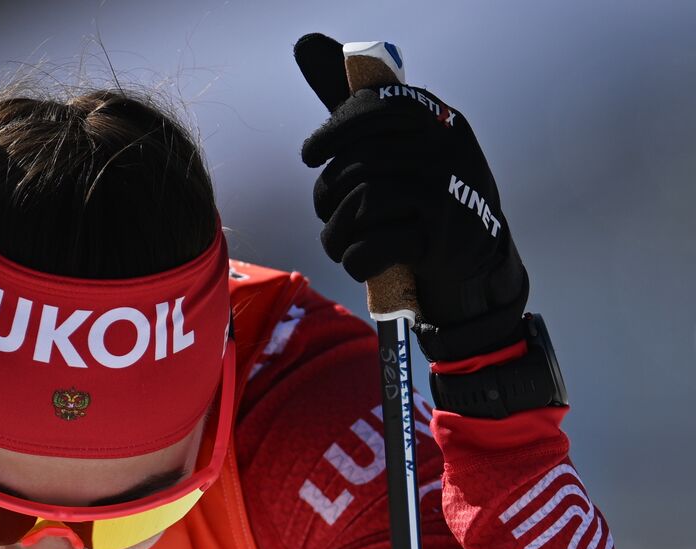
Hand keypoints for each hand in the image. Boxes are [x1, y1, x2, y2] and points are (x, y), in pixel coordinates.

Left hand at [293, 33, 527, 360]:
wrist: (479, 270)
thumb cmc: (423, 204)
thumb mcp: (394, 148)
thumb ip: (351, 104)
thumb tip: (304, 42)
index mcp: (438, 122)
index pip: (377, 109)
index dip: (334, 131)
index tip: (311, 156)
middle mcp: (448, 151)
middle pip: (359, 163)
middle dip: (328, 196)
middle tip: (326, 216)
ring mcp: (450, 193)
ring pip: (360, 203)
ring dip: (335, 234)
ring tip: (339, 245)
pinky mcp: (444, 240)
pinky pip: (374, 243)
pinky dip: (355, 259)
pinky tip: (359, 262)